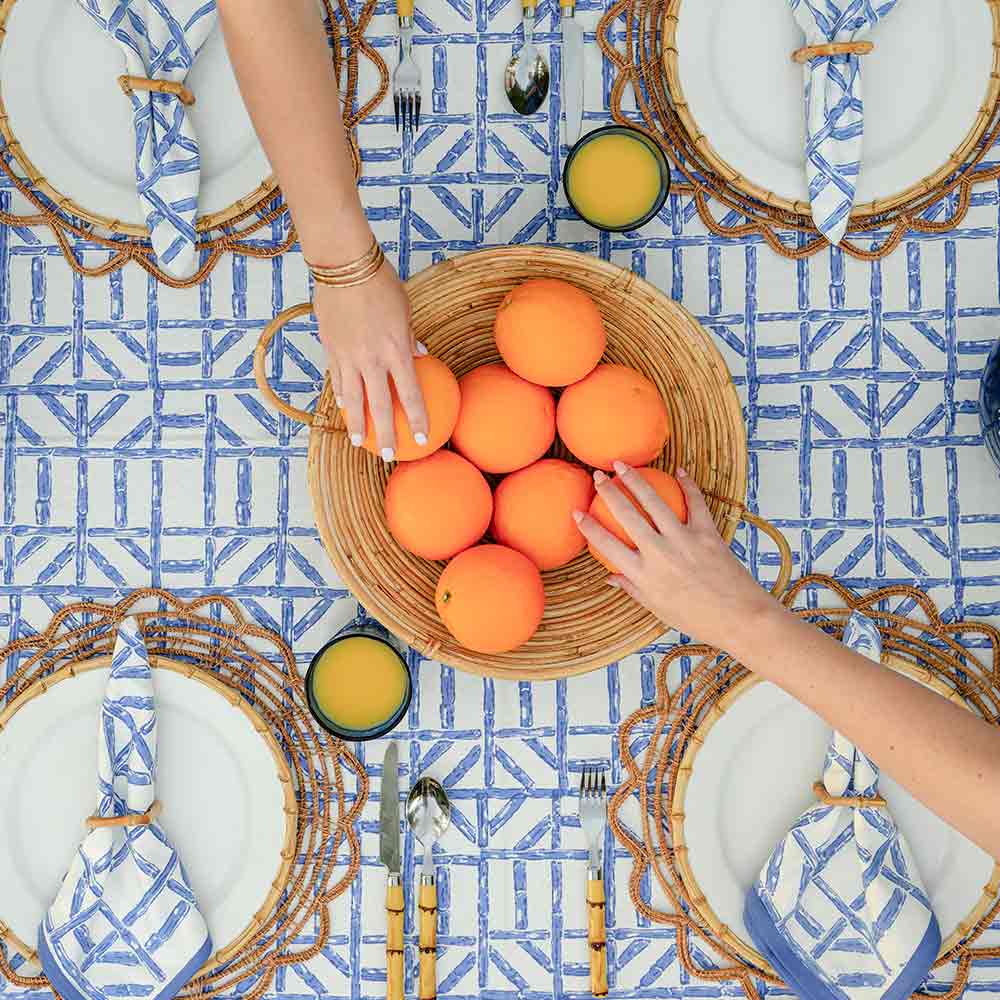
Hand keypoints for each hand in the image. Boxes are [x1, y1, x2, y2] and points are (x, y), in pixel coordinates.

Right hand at [313, 260, 428, 461]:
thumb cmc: (380, 282)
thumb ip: (410, 338)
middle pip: (380, 405)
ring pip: (352, 399)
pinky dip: (340, 397)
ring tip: (358, 442)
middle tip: (387, 456)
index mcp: (396, 349)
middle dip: (385, 434)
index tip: (423, 438)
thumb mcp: (405, 310)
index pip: (410, 393)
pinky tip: (343, 409)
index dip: (418, 419)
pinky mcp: (330, 348)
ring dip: (356, 423)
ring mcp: (348, 356)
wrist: (343, 265)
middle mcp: (372, 358)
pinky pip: (337, 379)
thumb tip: (421, 356)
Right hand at [573, 462, 778, 650]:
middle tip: (598, 476)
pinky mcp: (707, 534)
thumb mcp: (658, 609)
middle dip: (608, 491)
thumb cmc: (697, 618)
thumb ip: (632, 588)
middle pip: (626, 515)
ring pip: (654, 502)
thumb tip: (610, 576)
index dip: (588, 527)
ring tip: (623, 464)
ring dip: (636, 480)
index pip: (606, 546)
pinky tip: (678, 472)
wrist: (740, 618)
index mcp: (643, 576)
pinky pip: (695, 503)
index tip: (577, 512)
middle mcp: (659, 554)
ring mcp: (683, 541)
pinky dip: (687, 485)